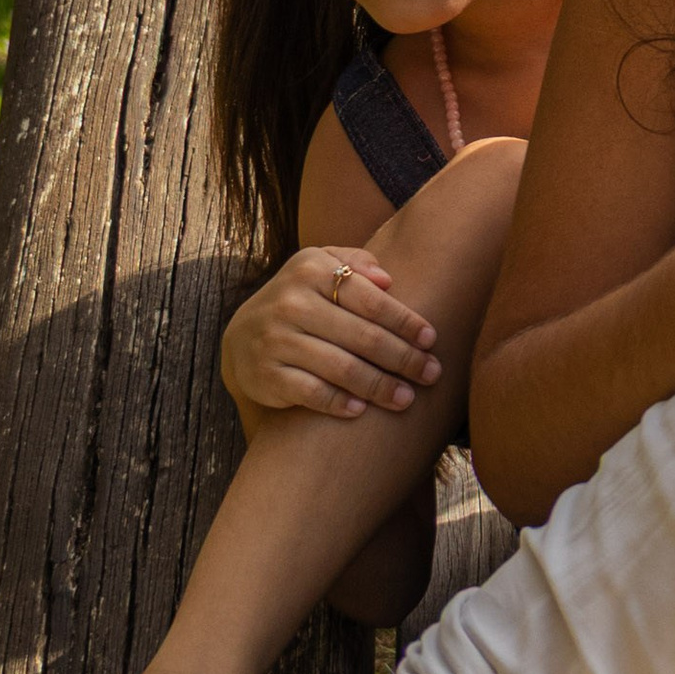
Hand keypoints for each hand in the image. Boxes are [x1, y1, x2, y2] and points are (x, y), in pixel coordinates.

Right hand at [222, 245, 443, 419]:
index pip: (370, 300)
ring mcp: (276, 340)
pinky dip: (340, 403)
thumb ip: (354, 262)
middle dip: (403, 358)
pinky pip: (312, 392)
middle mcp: (291, 303)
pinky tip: (362, 410)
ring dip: (380, 386)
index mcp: (311, 271)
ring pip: (342, 368)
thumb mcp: (319, 268)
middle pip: (363, 336)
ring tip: (407, 398)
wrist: (243, 336)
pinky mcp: (266, 374)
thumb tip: (387, 280)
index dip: (405, 322)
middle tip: (431, 374)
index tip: (431, 340)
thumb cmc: (301, 300)